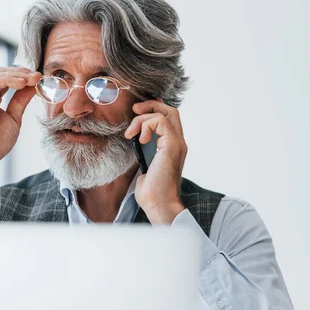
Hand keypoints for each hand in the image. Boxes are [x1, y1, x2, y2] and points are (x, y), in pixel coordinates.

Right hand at [0, 67, 40, 195]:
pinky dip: (10, 80)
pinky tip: (23, 83)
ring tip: (34, 79)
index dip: (25, 78)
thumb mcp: (14, 118)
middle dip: (23, 73)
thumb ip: (20, 101)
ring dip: (19, 75)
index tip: (41, 79)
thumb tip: (33, 86)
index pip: (8, 81)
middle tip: (39, 76)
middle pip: (3, 74)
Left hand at [124, 99, 187, 223]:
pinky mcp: (171, 145)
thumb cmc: (151, 192)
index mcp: (172, 147)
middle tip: (134, 110)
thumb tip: (134, 144)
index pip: (169, 119)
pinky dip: (146, 125)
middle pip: (171, 111)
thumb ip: (144, 154)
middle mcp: (178, 143)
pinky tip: (139, 140)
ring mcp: (177, 143)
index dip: (154, 110)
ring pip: (165, 113)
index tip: (136, 114)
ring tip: (131, 134)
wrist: (158, 204)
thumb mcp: (144, 167)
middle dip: (151, 105)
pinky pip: (160, 121)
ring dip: (143, 118)